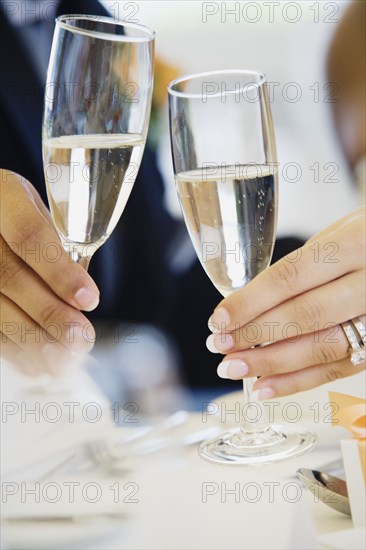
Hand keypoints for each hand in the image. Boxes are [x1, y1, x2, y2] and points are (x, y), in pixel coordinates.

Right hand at [0, 170, 99, 375]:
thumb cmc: (15, 214)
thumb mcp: (35, 211)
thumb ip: (54, 246)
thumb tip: (81, 301)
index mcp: (1, 194)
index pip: (28, 234)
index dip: (59, 272)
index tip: (89, 300)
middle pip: (7, 275)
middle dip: (48, 313)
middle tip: (79, 340)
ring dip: (28, 338)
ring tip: (61, 361)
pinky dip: (8, 345)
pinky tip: (32, 361)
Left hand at [206, 207, 365, 396]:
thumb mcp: (338, 234)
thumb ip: (301, 268)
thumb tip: (248, 304)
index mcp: (356, 244)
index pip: (292, 277)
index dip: (251, 302)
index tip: (219, 319)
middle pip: (305, 316)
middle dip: (255, 335)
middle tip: (219, 347)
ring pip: (322, 348)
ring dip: (271, 364)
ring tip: (234, 368)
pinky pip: (338, 369)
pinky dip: (298, 381)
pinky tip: (266, 386)